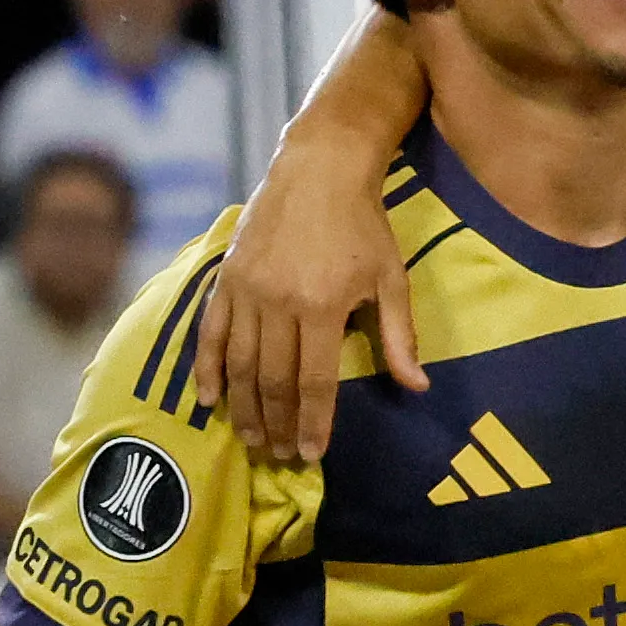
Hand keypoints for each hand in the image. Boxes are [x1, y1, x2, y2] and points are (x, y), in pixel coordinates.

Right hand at [193, 143, 418, 465]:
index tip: (312, 454)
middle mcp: (278, 301)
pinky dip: (207, 367)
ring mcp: (247, 289)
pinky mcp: (227, 277)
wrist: (319, 168)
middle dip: (276, 423)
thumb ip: (399, 337)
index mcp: (321, 306)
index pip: (314, 380)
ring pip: (239, 362)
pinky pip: (211, 331)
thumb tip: (418, 387)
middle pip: (273, 379)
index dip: (313, 422)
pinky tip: (208, 399)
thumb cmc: (364, 226)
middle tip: (279, 456)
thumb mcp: (391, 279)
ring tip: (251, 439)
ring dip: (243, 406)